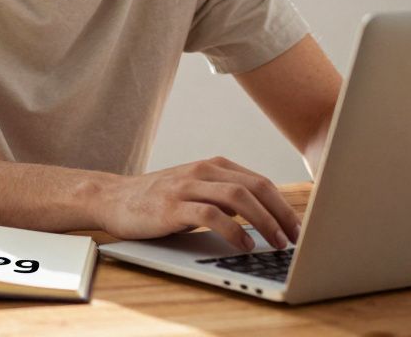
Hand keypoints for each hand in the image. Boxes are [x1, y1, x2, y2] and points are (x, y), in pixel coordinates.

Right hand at [95, 157, 299, 250]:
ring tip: (276, 242)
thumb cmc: (157, 199)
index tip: (297, 228)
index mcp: (213, 166)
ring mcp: (187, 186)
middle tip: (295, 238)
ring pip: (237, 197)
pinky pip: (211, 214)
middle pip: (255, 186)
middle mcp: (203, 170)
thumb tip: (262, 215)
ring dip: (264, 221)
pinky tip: (244, 245)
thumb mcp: (196, 191)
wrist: (113, 198)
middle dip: (281, 213)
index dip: (284, 205)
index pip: (260, 182)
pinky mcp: (172, 205)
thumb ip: (224, 197)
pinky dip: (233, 230)